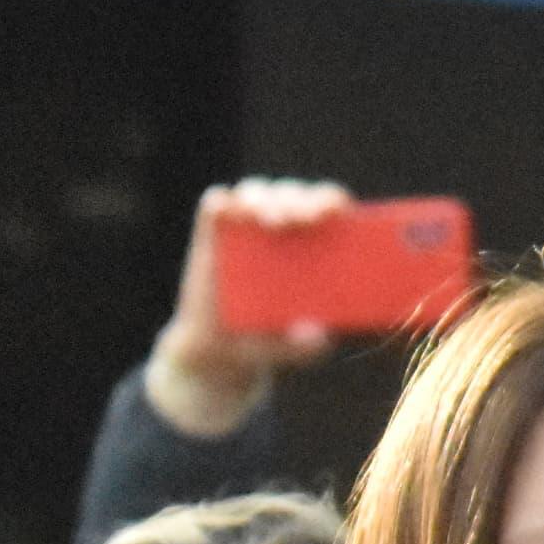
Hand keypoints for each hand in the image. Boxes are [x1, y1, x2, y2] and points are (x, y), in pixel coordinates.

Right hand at [144, 176, 355, 437]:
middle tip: (303, 220)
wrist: (216, 352)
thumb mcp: (288, 349)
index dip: (330, 200)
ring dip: (264, 198)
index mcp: (310, 244)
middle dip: (299, 199)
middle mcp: (278, 228)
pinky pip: (214, 206)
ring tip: (269, 221)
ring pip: (256, 191)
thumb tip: (321, 336)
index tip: (334, 212)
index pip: (325, 205)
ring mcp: (242, 227)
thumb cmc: (265, 340)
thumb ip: (305, 347)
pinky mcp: (210, 234)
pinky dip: (220, 202)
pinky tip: (223, 208)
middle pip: (292, 193)